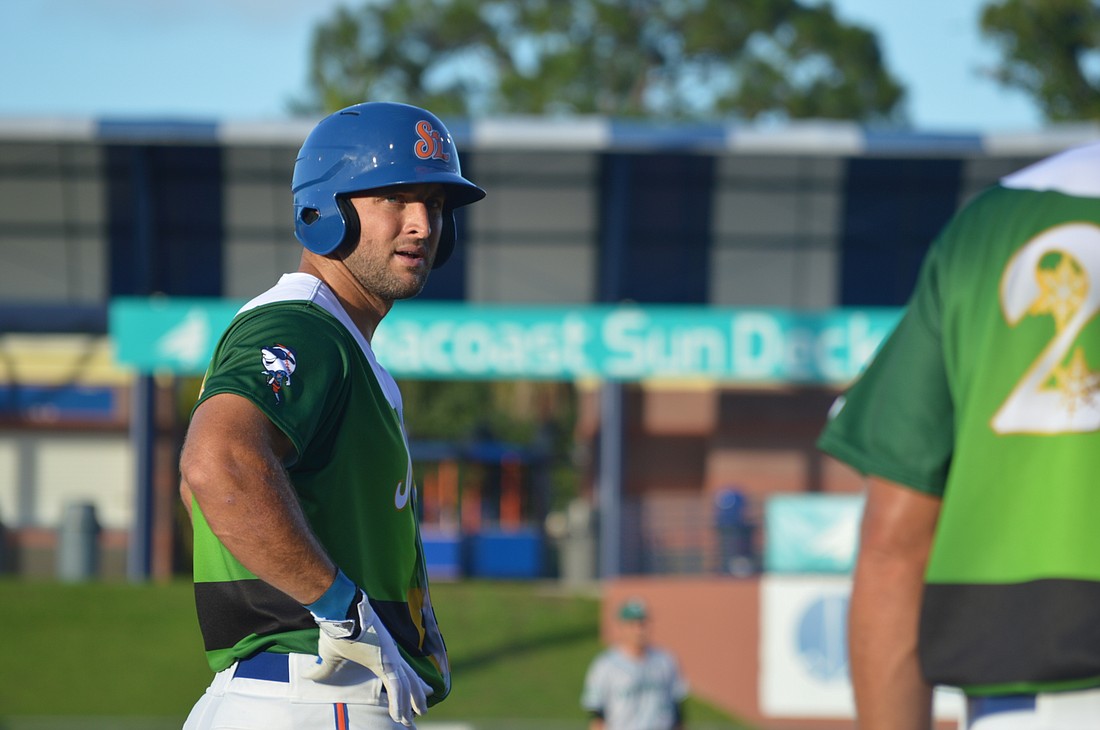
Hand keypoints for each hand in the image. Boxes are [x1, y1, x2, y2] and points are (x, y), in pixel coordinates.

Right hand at [304, 588, 430, 725]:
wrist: (341, 611)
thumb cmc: (337, 629)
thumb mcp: (330, 655)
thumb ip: (324, 669)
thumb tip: (308, 675)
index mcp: (382, 654)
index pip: (400, 672)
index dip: (409, 685)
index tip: (418, 693)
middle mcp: (391, 656)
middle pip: (409, 679)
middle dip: (416, 696)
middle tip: (422, 710)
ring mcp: (391, 658)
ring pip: (406, 686)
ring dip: (410, 704)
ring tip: (411, 720)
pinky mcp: (387, 662)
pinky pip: (397, 687)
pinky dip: (399, 703)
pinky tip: (400, 716)